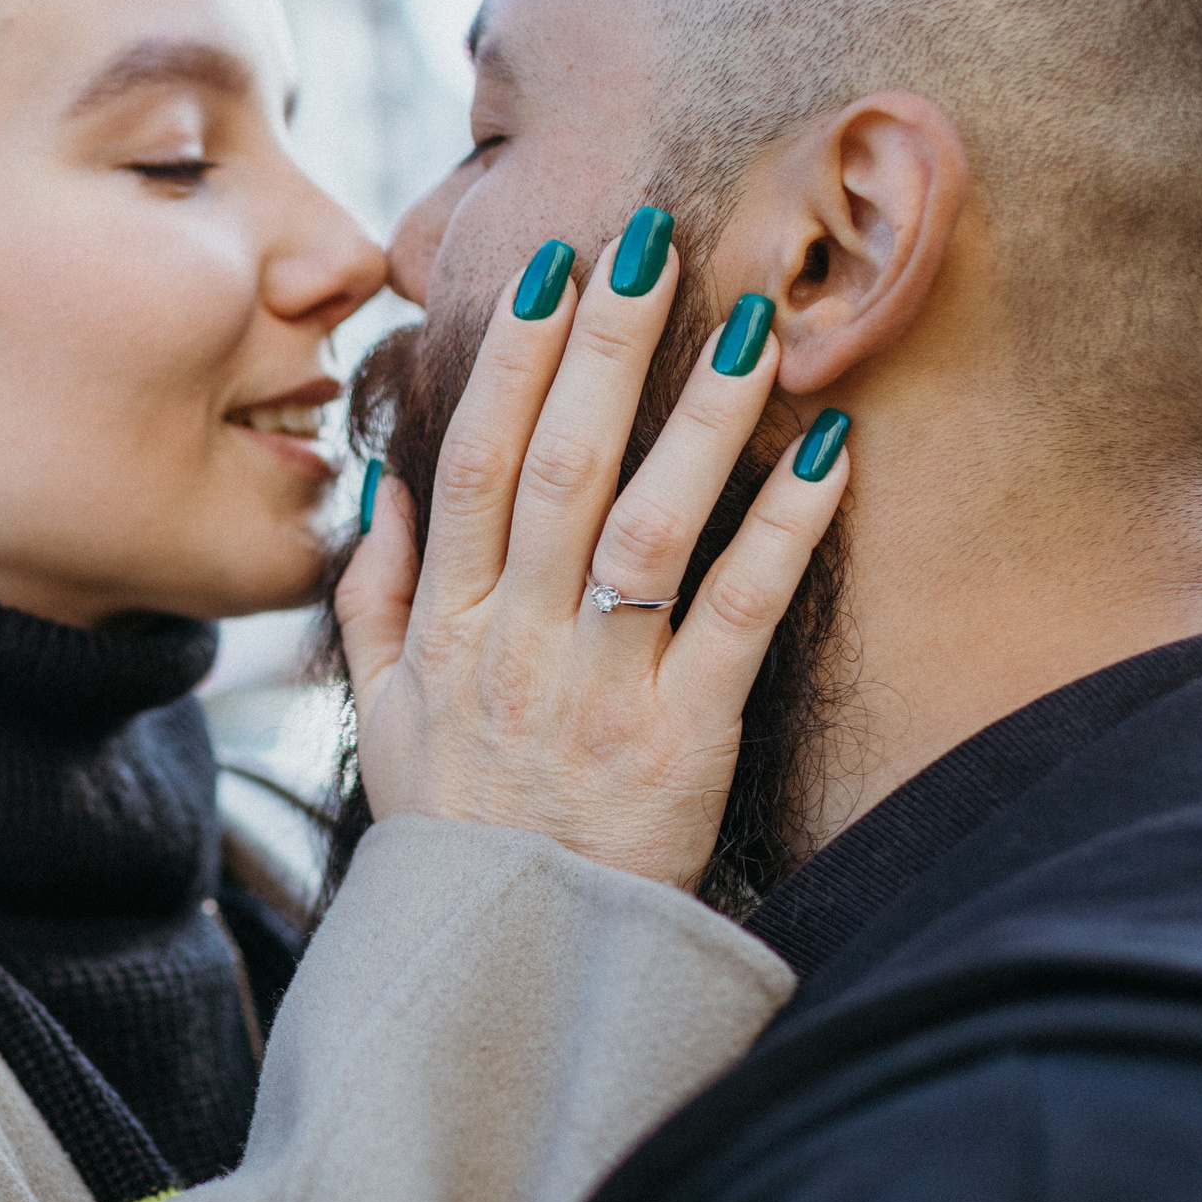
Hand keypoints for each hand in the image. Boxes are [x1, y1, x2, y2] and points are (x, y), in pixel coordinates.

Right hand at [335, 228, 848, 889]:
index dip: (510, 362)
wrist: (513, 962)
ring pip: (646, 527)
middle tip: (649, 240)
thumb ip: (374, 596)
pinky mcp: (684, 742)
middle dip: (603, 347)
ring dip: (699, 415)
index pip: (475, 465)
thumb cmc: (455, 827)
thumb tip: (390, 484)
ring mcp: (599, 690)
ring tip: (753, 317)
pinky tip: (828, 450)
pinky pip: (738, 619)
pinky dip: (783, 532)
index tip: (551, 271)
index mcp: (446, 627)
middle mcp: (516, 644)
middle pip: (557, 469)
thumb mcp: (383, 715)